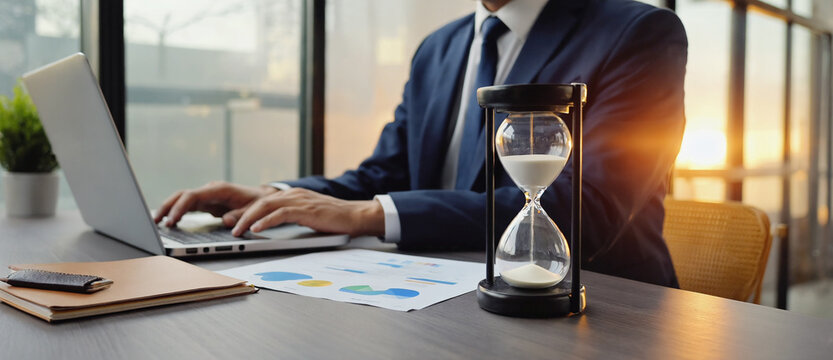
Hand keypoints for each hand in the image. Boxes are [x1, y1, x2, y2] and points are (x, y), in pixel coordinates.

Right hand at [154, 181, 276, 226]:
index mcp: (220, 190)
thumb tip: (227, 222)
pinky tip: (170, 222)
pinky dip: (178, 212)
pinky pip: (188, 205)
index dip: (180, 208)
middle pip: (183, 195)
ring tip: (157, 222)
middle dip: (168, 207)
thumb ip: (240, 215)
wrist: (265, 198)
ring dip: (169, 209)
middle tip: (156, 221)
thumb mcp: (254, 210)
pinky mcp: (208, 203)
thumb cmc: (260, 204)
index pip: (193, 196)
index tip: (171, 221)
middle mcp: (211, 190)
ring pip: (183, 199)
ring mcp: (208, 196)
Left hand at [226, 188, 384, 237]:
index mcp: (292, 195)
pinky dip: (266, 221)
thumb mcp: (307, 216)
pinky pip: (280, 214)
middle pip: (259, 202)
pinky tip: (257, 229)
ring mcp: (299, 200)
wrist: (355, 216)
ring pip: (266, 206)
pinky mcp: (306, 209)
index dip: (245, 211)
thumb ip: (291, 217)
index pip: (263, 201)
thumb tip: (273, 226)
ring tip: (238, 230)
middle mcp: (293, 194)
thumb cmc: (334, 219)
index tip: (231, 221)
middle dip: (241, 215)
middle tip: (229, 227)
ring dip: (249, 219)